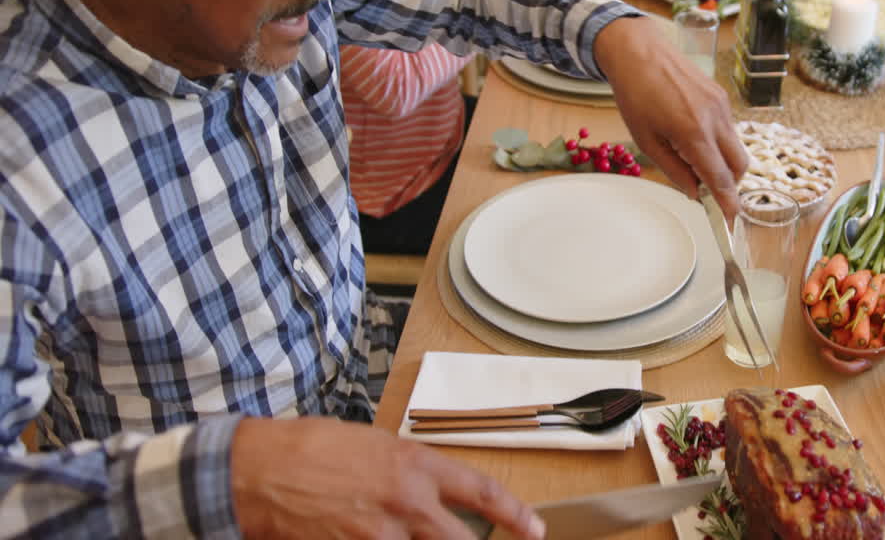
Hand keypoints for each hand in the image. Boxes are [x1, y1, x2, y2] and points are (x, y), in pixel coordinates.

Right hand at [232, 417, 544, 539]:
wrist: (259, 470)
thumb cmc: (310, 449)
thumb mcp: (374, 446)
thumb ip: (409, 473)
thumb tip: (430, 494)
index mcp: (415, 466)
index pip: (481, 491)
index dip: (515, 514)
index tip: (533, 529)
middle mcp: (406, 502)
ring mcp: (380, 535)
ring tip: (399, 531)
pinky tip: (366, 537)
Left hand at [593, 16, 749, 217]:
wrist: (639, 51)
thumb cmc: (635, 95)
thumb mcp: (646, 141)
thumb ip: (674, 170)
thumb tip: (695, 192)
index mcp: (693, 133)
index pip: (720, 178)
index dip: (728, 203)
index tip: (730, 220)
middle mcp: (715, 119)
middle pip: (740, 166)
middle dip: (730, 184)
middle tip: (708, 190)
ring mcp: (722, 105)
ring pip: (737, 147)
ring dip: (725, 163)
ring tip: (694, 160)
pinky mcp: (721, 95)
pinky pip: (729, 129)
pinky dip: (720, 143)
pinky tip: (695, 137)